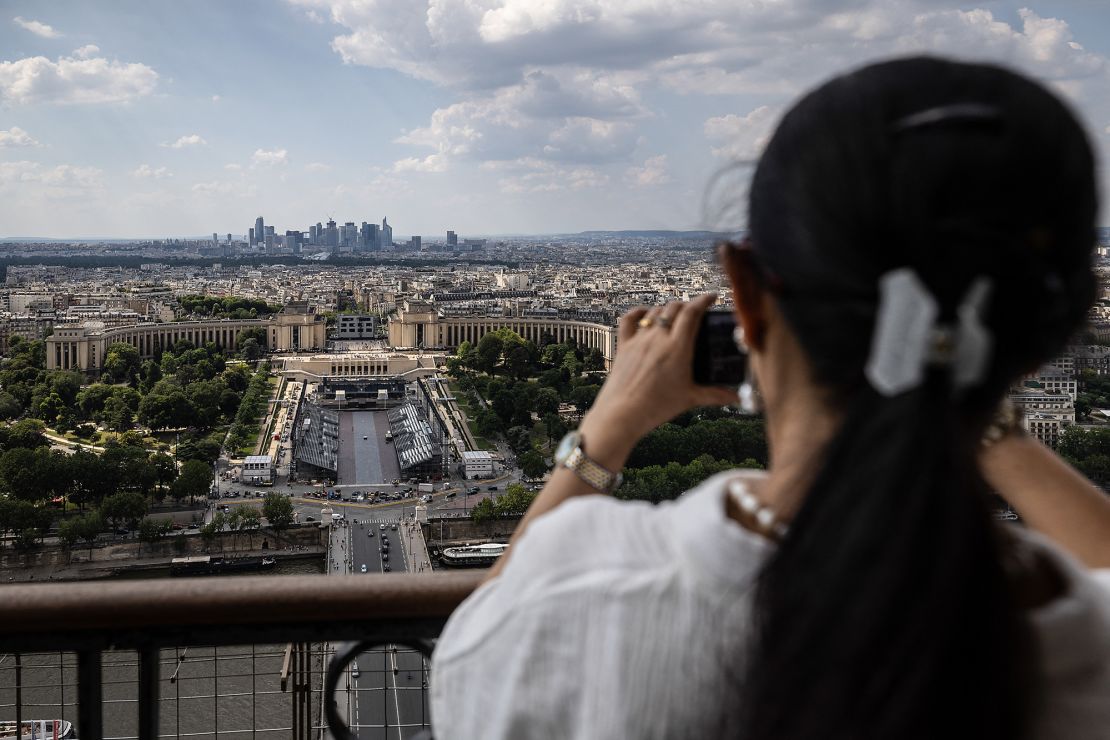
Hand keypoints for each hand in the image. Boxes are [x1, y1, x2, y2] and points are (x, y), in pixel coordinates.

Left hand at [579, 294, 740, 458]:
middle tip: (695, 310)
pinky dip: (638, 312)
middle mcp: (657, 339)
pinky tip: (645, 313)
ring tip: (675, 314)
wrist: (622, 415)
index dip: (703, 300)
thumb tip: (736, 397)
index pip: (692, 313)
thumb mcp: (690, 399)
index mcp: (677, 348)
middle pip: (674, 308)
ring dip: (667, 308)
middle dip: (687, 304)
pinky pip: (629, 320)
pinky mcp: (624, 346)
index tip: (712, 297)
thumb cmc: (656, 407)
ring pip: (654, 312)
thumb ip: (715, 395)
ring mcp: (639, 340)